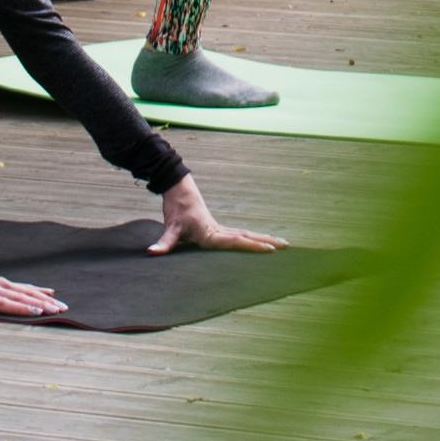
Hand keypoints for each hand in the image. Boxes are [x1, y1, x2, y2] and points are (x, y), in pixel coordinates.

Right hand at [0, 270, 69, 323]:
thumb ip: (19, 289)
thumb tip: (46, 293)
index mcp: (2, 285)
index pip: (27, 292)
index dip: (45, 299)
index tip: (62, 306)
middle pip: (19, 296)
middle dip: (39, 303)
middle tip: (57, 310)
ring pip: (1, 301)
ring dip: (18, 306)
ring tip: (34, 312)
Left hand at [149, 176, 282, 256]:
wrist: (178, 187)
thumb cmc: (176, 207)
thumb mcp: (170, 226)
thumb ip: (164, 243)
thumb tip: (152, 253)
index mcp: (212, 233)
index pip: (237, 241)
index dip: (254, 246)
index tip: (271, 249)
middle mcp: (219, 231)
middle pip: (247, 237)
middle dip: (266, 242)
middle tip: (287, 245)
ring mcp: (218, 229)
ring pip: (245, 234)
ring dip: (262, 238)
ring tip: (280, 243)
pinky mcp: (215, 228)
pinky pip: (237, 235)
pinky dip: (250, 238)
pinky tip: (255, 241)